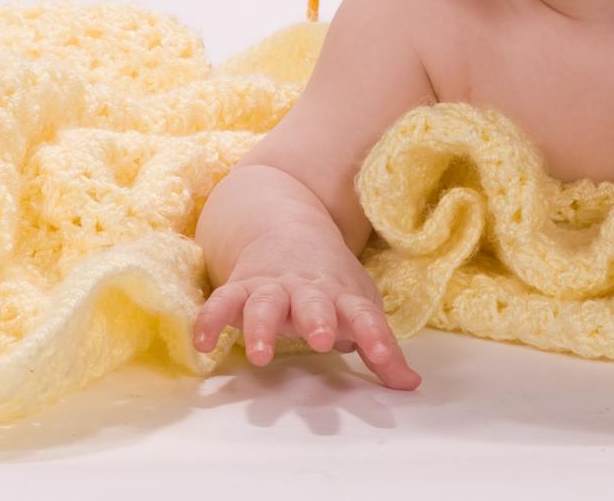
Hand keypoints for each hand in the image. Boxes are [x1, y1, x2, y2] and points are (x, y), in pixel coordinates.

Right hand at [193, 224, 419, 389]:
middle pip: (314, 303)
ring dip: (262, 327)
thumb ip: (381, 349)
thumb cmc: (330, 282)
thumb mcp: (360, 307)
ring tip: (260, 355)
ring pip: (265, 302)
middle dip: (317, 320)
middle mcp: (308, 290)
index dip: (376, 337)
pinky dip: (211, 318)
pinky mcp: (240, 289)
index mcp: (342, 296)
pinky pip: (222, 302)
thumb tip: (411, 386)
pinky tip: (203, 342)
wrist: (288, 226)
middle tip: (322, 340)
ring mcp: (273, 287)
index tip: (384, 359)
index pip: (365, 315)